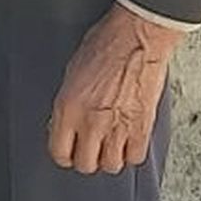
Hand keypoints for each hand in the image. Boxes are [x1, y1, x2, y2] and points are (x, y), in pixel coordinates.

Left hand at [47, 3, 181, 175]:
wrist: (137, 34)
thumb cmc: (107, 42)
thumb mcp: (74, 69)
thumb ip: (70, 102)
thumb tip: (68, 121)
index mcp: (68, 106)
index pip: (59, 152)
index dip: (65, 152)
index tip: (70, 149)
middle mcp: (90, 122)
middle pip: (85, 164)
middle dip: (87, 156)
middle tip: (92, 145)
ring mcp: (117, 128)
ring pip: (111, 166)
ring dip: (111, 155)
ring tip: (111, 141)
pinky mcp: (142, 128)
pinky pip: (135, 158)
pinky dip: (132, 151)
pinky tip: (129, 137)